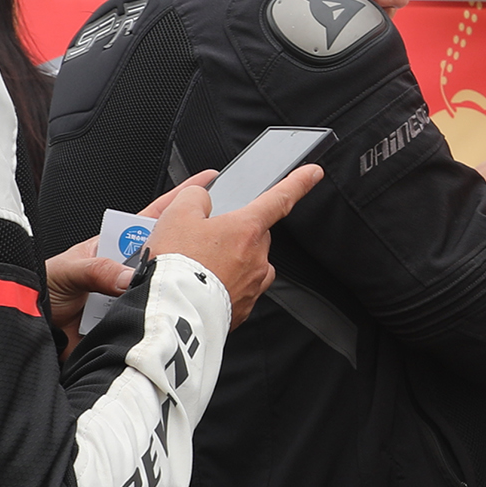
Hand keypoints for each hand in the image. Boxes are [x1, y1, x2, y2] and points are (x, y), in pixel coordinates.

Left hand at [40, 173, 219, 359]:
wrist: (30, 331)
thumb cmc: (42, 292)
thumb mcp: (67, 271)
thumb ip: (96, 270)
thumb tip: (129, 276)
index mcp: (113, 247)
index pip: (152, 219)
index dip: (178, 201)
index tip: (205, 184)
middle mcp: (126, 271)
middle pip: (166, 254)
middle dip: (186, 251)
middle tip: (203, 249)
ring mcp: (130, 297)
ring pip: (162, 288)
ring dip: (166, 292)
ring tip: (177, 291)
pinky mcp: (130, 324)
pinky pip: (151, 319)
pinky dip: (156, 319)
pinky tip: (161, 319)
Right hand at [138, 164, 323, 328]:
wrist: (172, 313)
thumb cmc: (176, 266)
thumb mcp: (176, 215)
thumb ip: (194, 197)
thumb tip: (202, 198)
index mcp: (247, 229)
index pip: (280, 198)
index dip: (298, 182)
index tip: (313, 173)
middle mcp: (257, 257)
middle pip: (256, 234)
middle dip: (236, 232)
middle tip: (204, 238)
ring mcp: (252, 285)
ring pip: (251, 263)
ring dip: (233, 260)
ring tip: (202, 265)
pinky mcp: (243, 308)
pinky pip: (241, 288)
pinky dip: (227, 285)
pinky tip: (205, 285)